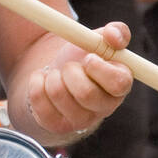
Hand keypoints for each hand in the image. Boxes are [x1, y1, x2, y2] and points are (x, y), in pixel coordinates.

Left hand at [25, 21, 133, 138]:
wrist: (58, 74)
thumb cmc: (83, 57)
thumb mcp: (98, 39)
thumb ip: (116, 32)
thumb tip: (113, 35)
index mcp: (121, 86)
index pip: (119, 83)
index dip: (100, 68)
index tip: (88, 57)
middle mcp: (104, 108)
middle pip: (86, 93)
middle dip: (70, 71)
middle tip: (69, 66)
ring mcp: (80, 121)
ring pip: (58, 94)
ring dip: (52, 75)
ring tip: (57, 73)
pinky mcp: (56, 125)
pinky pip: (38, 99)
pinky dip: (36, 82)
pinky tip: (43, 81)